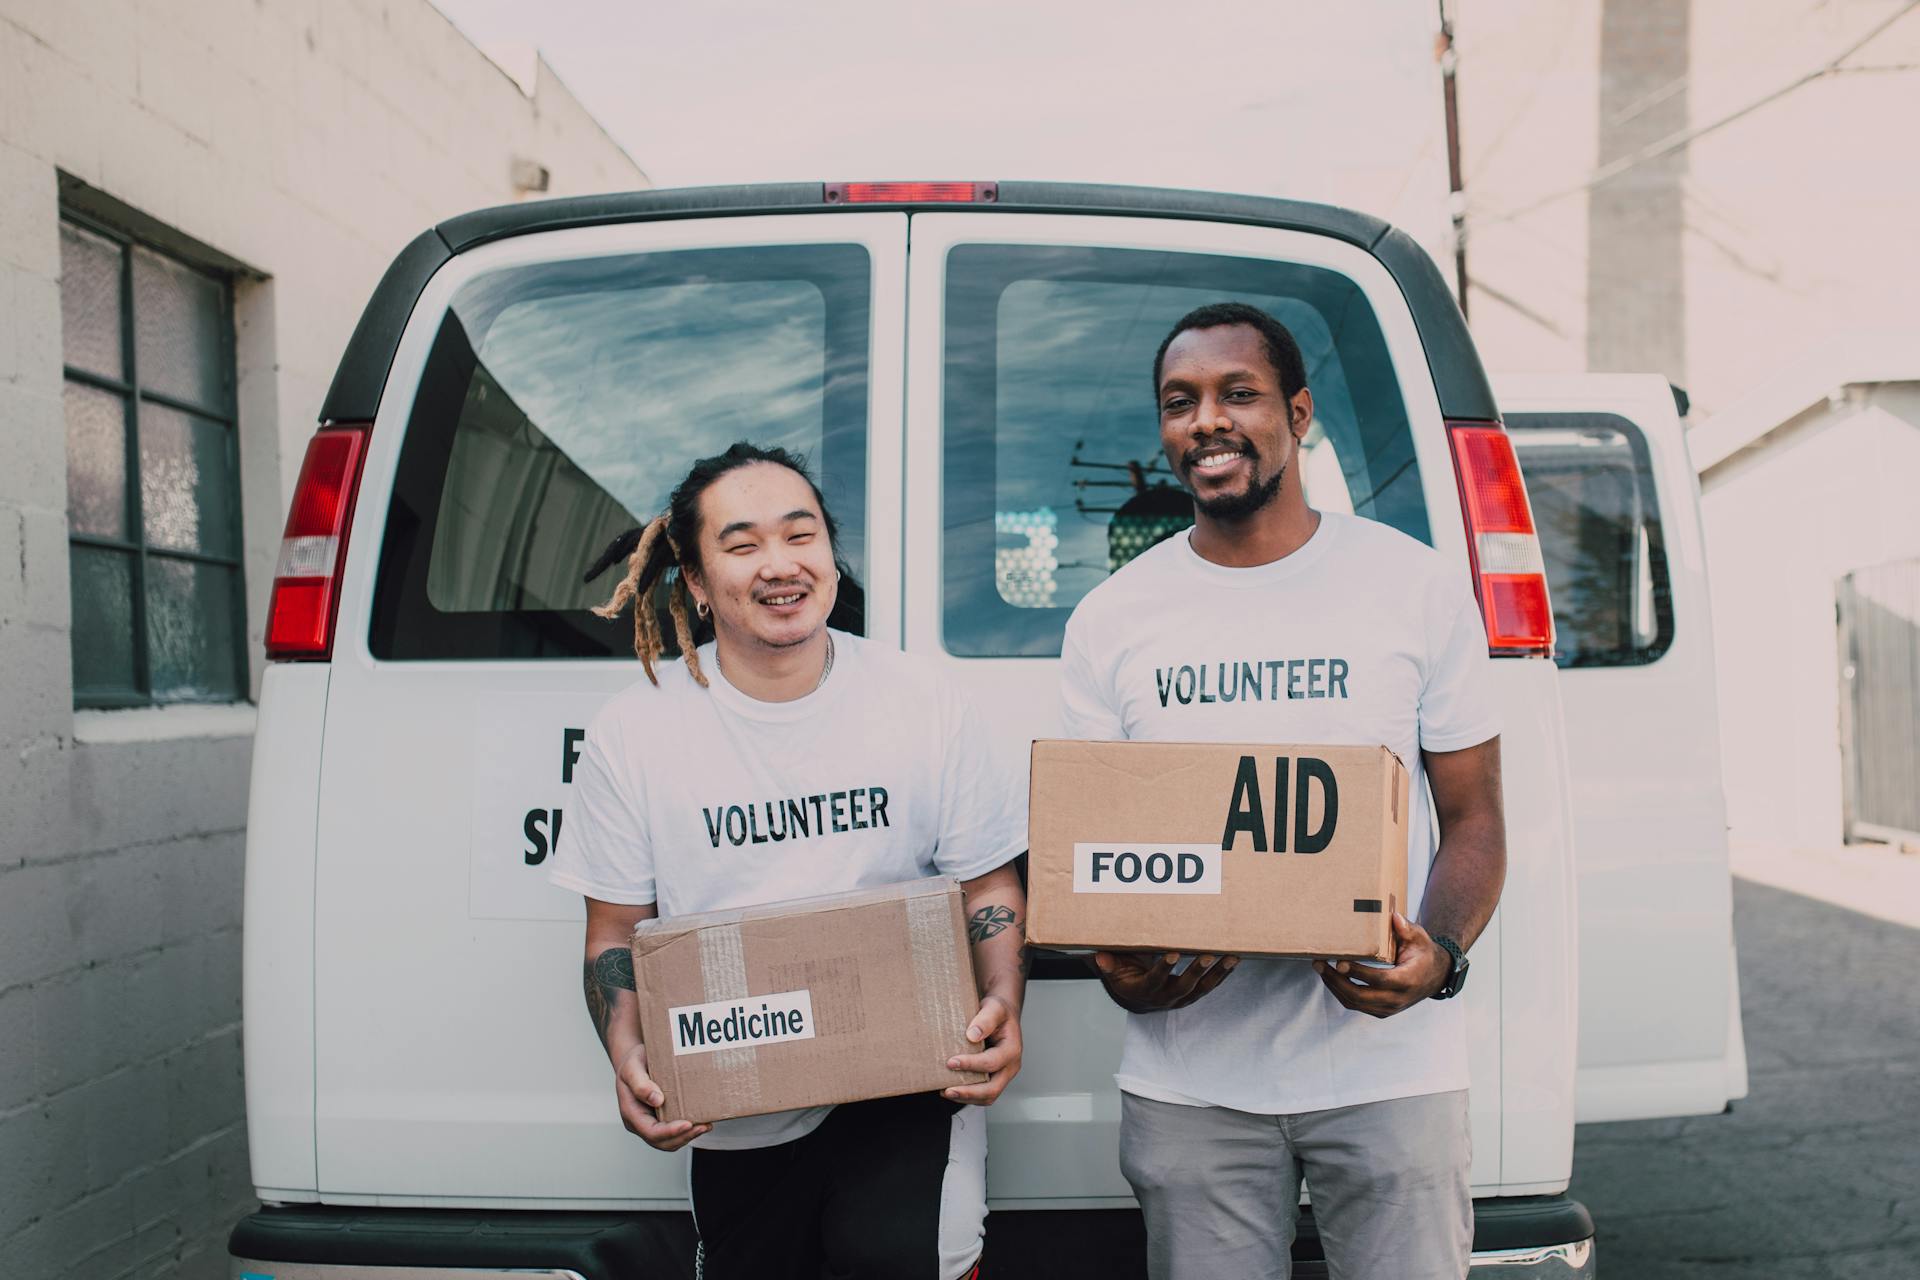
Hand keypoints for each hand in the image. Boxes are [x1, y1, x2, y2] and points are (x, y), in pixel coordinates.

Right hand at [613, 1043, 710, 1150]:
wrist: (635, 1059)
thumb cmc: (633, 1063)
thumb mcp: (632, 1068)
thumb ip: (640, 1084)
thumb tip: (657, 1100)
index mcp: (631, 1113)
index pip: (651, 1132)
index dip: (670, 1132)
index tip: (688, 1124)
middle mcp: (640, 1123)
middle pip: (662, 1142)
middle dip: (684, 1137)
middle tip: (703, 1126)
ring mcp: (651, 1123)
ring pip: (670, 1141)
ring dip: (689, 1136)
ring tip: (706, 1125)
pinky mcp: (661, 1119)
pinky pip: (675, 1133)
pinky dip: (688, 1131)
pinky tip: (702, 1122)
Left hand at [945, 994, 1022, 1104]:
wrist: (1002, 1016)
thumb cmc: (998, 1012)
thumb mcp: (994, 1008)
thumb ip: (986, 1019)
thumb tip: (972, 1035)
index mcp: (1012, 1049)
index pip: (991, 1063)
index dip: (971, 1065)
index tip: (951, 1062)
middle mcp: (1010, 1066)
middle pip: (992, 1089)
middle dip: (969, 1092)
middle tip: (947, 1090)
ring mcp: (1003, 1075)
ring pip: (988, 1096)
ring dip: (966, 1097)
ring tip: (946, 1092)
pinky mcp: (994, 1079)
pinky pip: (982, 1094)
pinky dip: (967, 1095)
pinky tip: (951, 1089)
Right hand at [1092, 951, 1238, 1011]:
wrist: (1137, 1000)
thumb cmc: (1125, 978)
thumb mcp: (1113, 972)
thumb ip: (1108, 965)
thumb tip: (1100, 957)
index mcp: (1144, 991)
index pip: (1154, 981)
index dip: (1163, 969)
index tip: (1172, 954)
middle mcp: (1165, 998)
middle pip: (1184, 986)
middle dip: (1197, 970)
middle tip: (1208, 954)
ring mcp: (1181, 998)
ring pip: (1202, 988)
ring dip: (1218, 972)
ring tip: (1232, 957)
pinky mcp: (1193, 995)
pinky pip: (1210, 986)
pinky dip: (1222, 974)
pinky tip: (1233, 960)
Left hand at [1313, 912, 1450, 1018]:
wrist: (1435, 977)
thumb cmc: (1423, 953)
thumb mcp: (1419, 937)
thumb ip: (1406, 928)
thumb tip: (1394, 917)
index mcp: (1407, 980)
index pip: (1379, 980)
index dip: (1358, 972)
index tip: (1339, 961)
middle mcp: (1397, 999)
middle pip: (1360, 996)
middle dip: (1335, 980)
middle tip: (1319, 963)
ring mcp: (1389, 1008)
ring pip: (1354, 1003)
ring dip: (1334, 986)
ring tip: (1320, 968)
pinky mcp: (1382, 1011)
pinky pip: (1357, 1005)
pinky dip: (1341, 992)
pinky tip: (1331, 977)